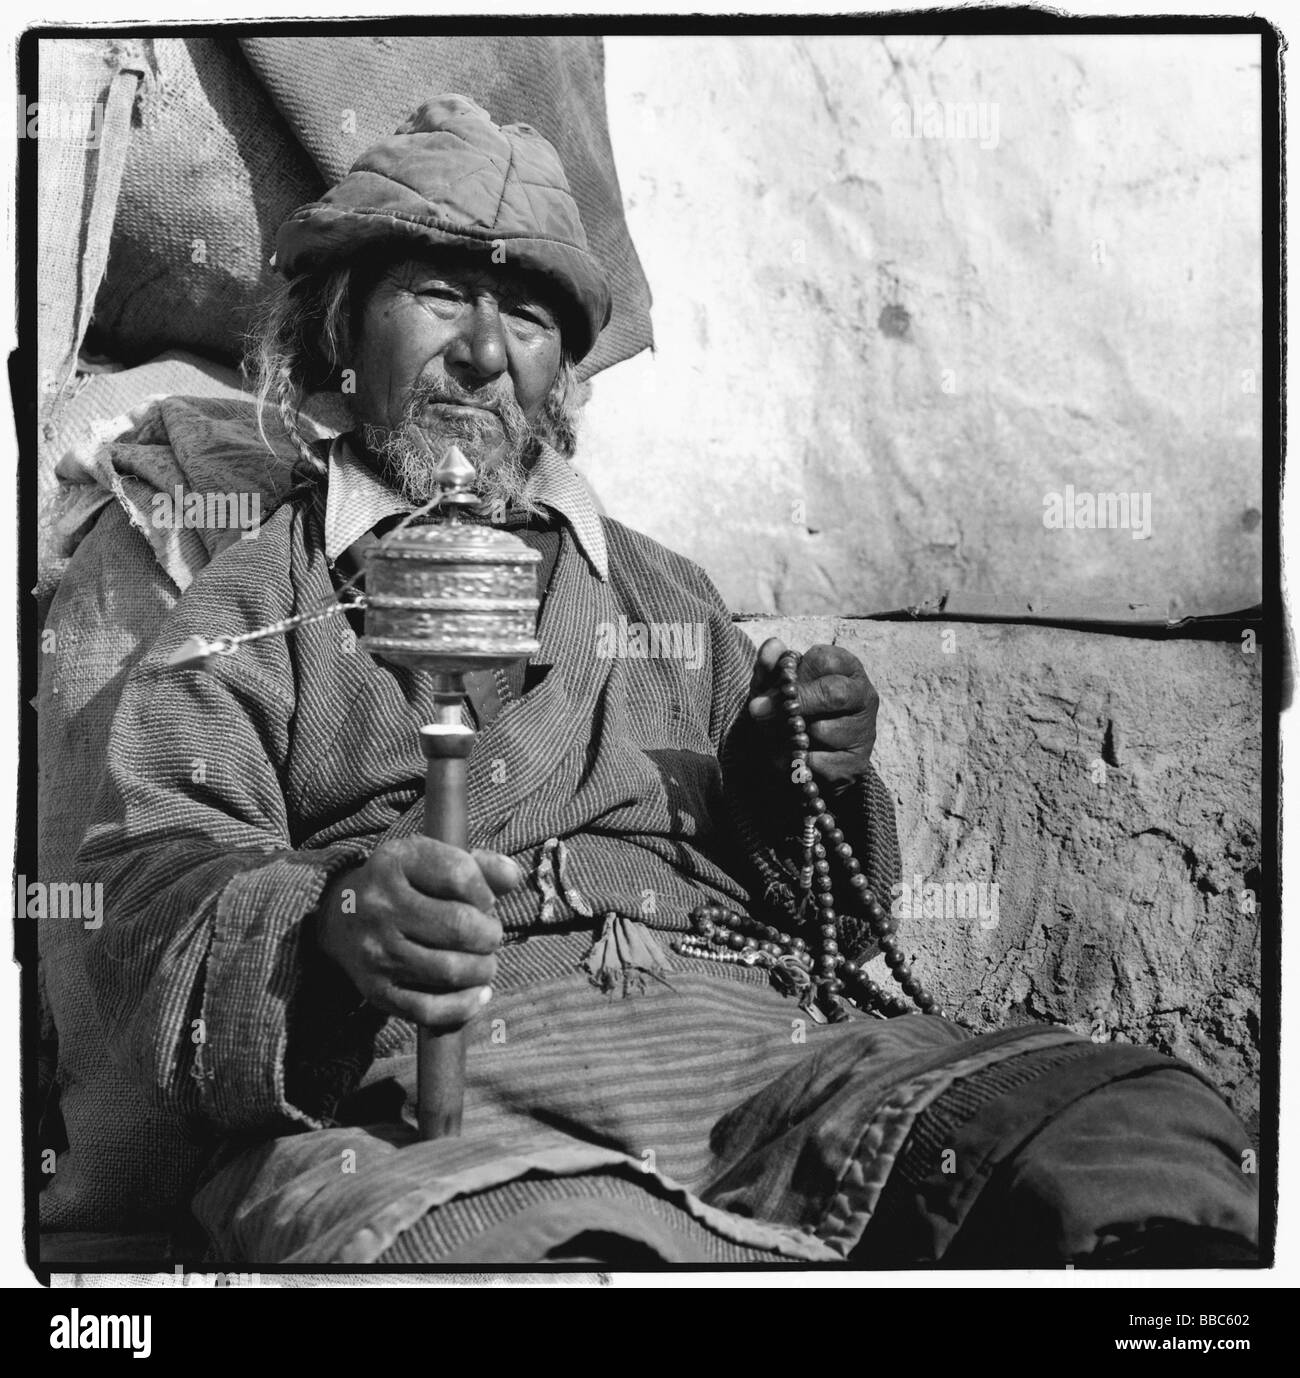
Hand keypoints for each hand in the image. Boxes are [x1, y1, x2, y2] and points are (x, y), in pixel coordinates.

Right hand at [313, 837, 520, 1029]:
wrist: (340, 917)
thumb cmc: (405, 885)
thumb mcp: (432, 861)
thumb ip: (479, 866)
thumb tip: (512, 878)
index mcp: (396, 863)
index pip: (459, 875)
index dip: (486, 891)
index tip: (486, 901)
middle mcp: (381, 905)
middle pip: (458, 926)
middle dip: (490, 935)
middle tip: (489, 936)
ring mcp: (376, 951)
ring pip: (449, 970)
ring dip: (483, 970)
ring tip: (484, 963)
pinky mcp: (376, 990)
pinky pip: (428, 1010)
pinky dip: (464, 1006)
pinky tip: (479, 994)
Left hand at [747, 638, 879, 793]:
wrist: (800, 757)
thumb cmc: (790, 710)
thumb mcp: (775, 686)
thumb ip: (771, 664)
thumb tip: (773, 646)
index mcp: (846, 668)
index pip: (824, 660)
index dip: (794, 673)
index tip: (774, 685)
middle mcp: (863, 696)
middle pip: (833, 693)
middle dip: (793, 703)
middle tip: (758, 711)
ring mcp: (864, 731)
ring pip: (824, 731)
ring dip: (790, 735)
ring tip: (779, 736)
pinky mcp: (856, 763)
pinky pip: (820, 762)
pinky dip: (796, 761)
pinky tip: (791, 758)